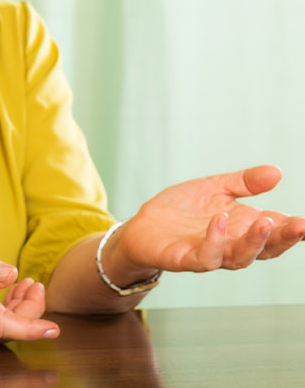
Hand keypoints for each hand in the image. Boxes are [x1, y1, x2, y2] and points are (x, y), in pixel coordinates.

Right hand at [0, 236, 57, 343]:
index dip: (32, 328)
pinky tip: (2, 296)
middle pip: (6, 329)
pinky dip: (1, 316)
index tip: (53, 328)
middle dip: (29, 310)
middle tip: (35, 284)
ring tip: (23, 286)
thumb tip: (10, 274)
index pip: (3, 325)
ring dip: (16, 313)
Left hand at [113, 165, 304, 273]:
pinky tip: (219, 221)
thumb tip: (277, 172)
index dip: (295, 227)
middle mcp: (234, 244)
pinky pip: (206, 256)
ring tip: (264, 221)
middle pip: (267, 248)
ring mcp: (212, 254)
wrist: (143, 226)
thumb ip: (244, 182)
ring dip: (255, 242)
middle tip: (301, 225)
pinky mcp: (186, 259)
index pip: (277, 228)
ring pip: (241, 257)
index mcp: (245, 226)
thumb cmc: (182, 210)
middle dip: (285, 238)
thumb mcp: (215, 188)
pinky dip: (215, 241)